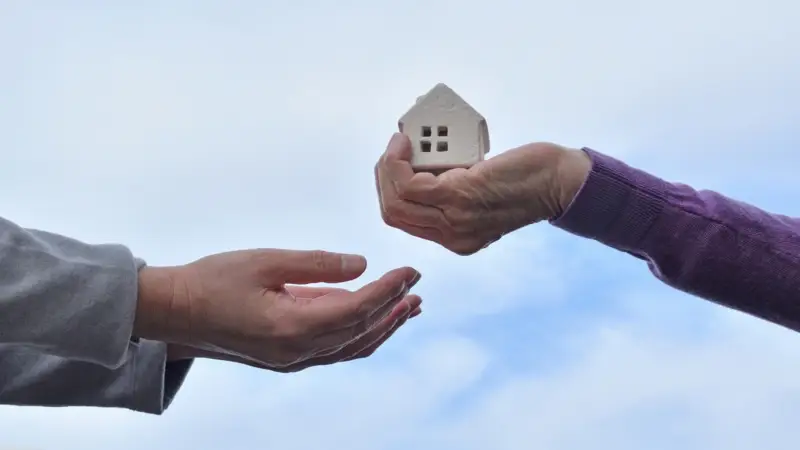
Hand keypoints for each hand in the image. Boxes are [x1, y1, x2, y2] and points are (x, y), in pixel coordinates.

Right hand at [166, 286, 421, 371]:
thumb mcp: (266, 261)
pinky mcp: (288, 357)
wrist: (175, 312)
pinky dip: (361, 335)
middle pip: (361, 332)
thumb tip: (361, 265)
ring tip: (409, 307)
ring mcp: (293, 359)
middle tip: (418, 287)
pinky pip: (335, 350)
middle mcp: (297, 351)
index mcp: (292, 327)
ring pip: (352, 346)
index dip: (388, 290)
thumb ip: (316, 264)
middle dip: (394, 309)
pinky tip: (373, 320)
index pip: (356, 309)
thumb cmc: (213, 281)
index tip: (410, 271)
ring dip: (383, 326)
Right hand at [375, 133, 590, 254]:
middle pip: (393, 212)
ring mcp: (454, 220)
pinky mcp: (459, 196)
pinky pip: (410, 183)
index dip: (389, 190)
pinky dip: (400, 161)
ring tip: (400, 143)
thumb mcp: (481, 192)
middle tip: (393, 151)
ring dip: (389, 166)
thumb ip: (452, 187)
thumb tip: (420, 161)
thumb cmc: (527, 179)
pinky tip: (409, 143)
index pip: (403, 221)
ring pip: (396, 199)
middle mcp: (453, 236)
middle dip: (384, 177)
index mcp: (457, 238)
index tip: (395, 166)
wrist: (559, 182)